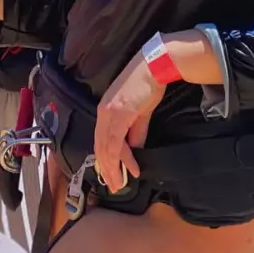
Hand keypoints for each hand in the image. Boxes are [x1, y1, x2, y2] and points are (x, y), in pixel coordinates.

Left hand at [94, 51, 164, 192]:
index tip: (113, 175)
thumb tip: (134, 150)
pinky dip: (120, 158)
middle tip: (113, 186)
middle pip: (100, 147)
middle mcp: (103, 113)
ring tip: (118, 183)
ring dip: (112, 168)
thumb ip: (135, 133)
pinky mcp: (119, 113)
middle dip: (106, 169)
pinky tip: (127, 168)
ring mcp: (109, 113)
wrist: (153, 66)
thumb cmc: (147, 85)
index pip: (101, 141)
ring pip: (105, 147)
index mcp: (105, 112)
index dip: (106, 160)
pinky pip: (115, 141)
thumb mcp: (139, 113)